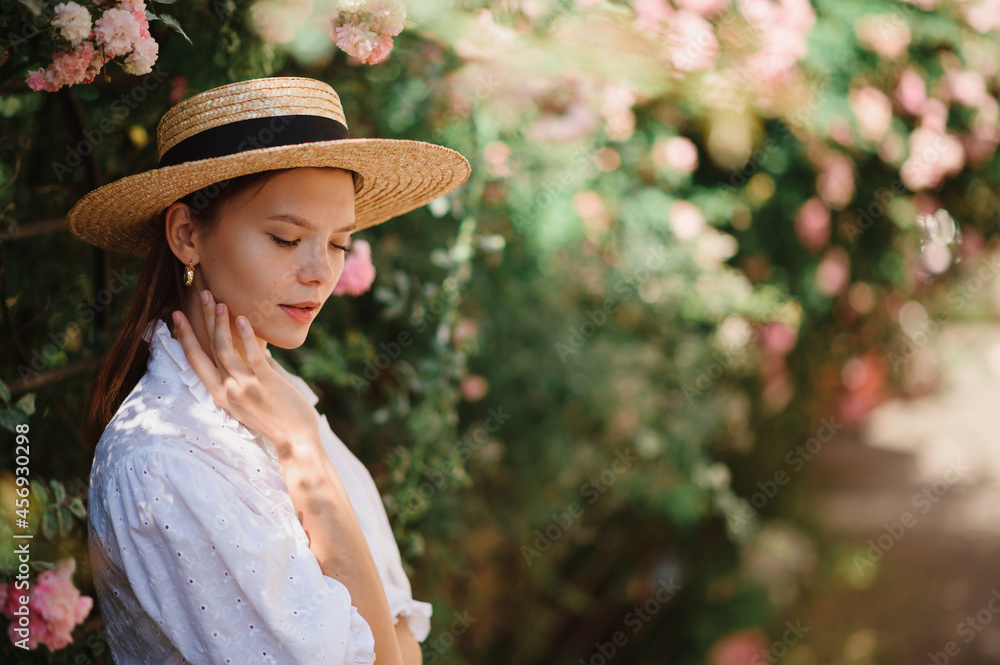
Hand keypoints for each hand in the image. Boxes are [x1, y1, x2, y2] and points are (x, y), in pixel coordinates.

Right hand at [171, 290, 319, 455]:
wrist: (295, 440)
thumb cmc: (276, 419)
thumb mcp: (251, 399)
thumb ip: (248, 375)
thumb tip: (256, 354)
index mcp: (219, 395)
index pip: (194, 361)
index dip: (184, 337)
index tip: (177, 316)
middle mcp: (226, 391)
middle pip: (206, 349)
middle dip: (200, 320)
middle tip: (198, 294)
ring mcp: (244, 386)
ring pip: (225, 349)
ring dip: (221, 323)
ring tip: (220, 302)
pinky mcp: (264, 382)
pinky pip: (252, 354)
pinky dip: (245, 335)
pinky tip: (242, 318)